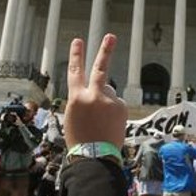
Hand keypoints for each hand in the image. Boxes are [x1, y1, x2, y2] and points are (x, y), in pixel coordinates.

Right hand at [64, 34, 126, 148]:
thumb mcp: (74, 117)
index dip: (76, 55)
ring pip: (109, 92)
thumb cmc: (80, 140)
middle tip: (111, 36)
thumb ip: (85, 99)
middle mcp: (93, 96)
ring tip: (100, 122)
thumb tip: (102, 90)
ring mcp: (109, 101)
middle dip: (105, 50)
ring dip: (105, 103)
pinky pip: (117, 104)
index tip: (78, 40)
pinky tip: (109, 125)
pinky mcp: (121, 107)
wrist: (94, 159)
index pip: (75, 72)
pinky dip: (114, 112)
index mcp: (76, 98)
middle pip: (100, 68)